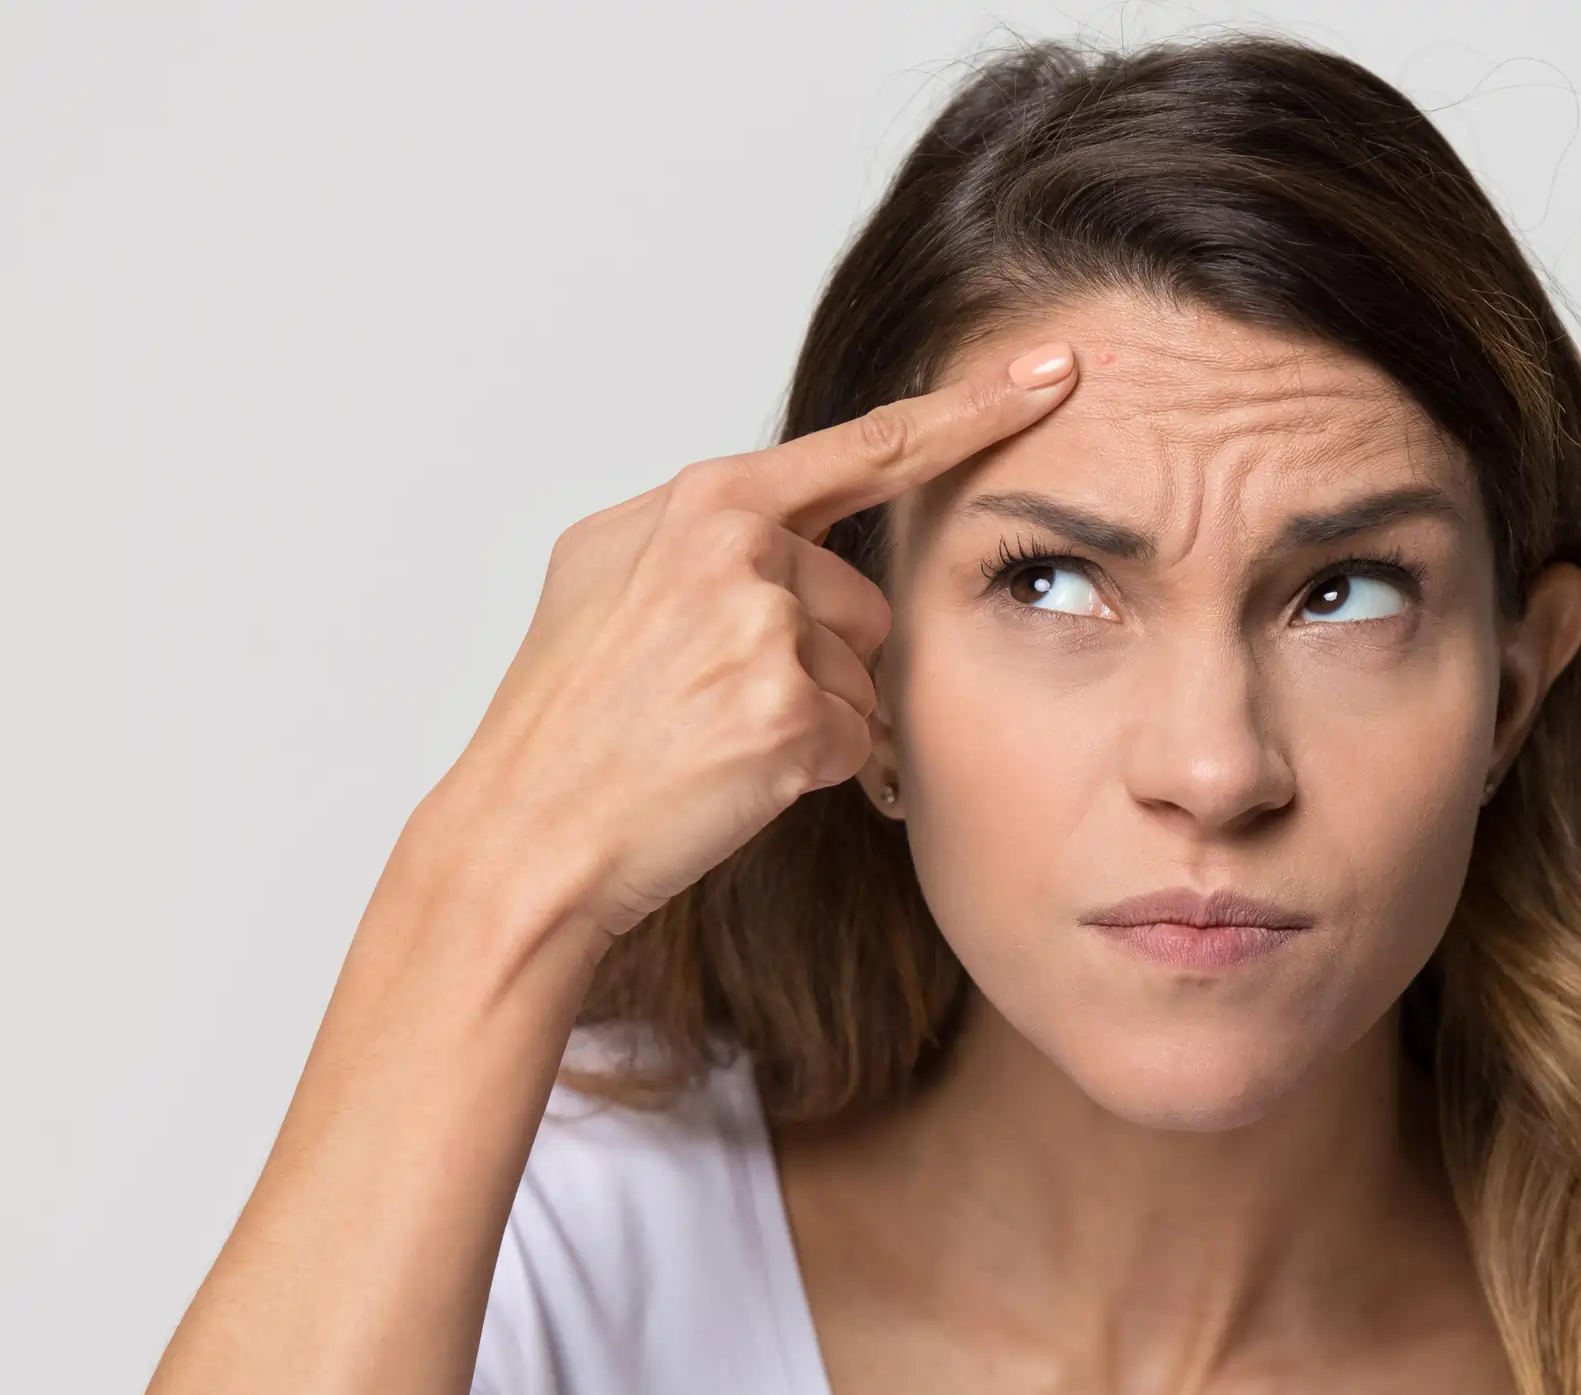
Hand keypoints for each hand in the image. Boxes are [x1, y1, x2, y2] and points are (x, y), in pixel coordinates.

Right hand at [426, 340, 1078, 948]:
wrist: (529, 831)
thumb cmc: (566, 717)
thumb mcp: (608, 577)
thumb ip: (705, 531)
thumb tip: (776, 523)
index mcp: (701, 504)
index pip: (865, 447)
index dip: (969, 414)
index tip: (1052, 378)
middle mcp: (737, 549)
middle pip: (863, 600)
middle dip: (815, 659)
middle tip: (710, 700)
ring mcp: (763, 629)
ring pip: (865, 674)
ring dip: (815, 716)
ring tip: (711, 736)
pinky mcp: (787, 713)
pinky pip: (856, 739)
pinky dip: (811, 770)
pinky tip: (730, 775)